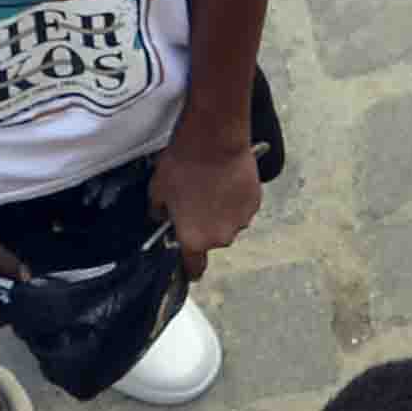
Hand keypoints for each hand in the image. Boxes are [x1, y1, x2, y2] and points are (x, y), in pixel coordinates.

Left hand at [151, 134, 264, 261]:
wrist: (213, 142)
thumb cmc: (184, 166)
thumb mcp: (157, 192)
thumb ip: (160, 213)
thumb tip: (163, 215)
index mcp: (194, 239)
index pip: (193, 267)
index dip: (189, 268)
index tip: (189, 266)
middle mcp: (221, 237)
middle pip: (212, 240)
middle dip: (204, 226)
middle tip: (194, 203)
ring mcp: (241, 220)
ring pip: (229, 223)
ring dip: (220, 212)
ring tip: (211, 188)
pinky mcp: (254, 203)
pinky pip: (242, 208)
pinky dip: (234, 199)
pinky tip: (225, 181)